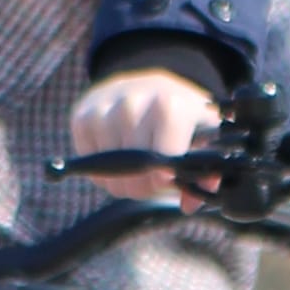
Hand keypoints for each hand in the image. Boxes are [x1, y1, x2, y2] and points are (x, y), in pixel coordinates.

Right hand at [68, 70, 222, 205]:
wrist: (148, 84)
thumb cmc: (181, 116)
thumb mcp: (205, 135)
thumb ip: (207, 174)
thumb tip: (189, 205)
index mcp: (169, 107)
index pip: (160, 165)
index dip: (163, 182)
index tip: (168, 178)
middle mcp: (133, 103)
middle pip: (133, 173)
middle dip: (144, 187)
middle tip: (153, 179)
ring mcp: (104, 109)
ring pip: (108, 173)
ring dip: (121, 182)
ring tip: (136, 169)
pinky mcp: (82, 116)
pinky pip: (89, 163)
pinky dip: (101, 170)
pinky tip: (117, 156)